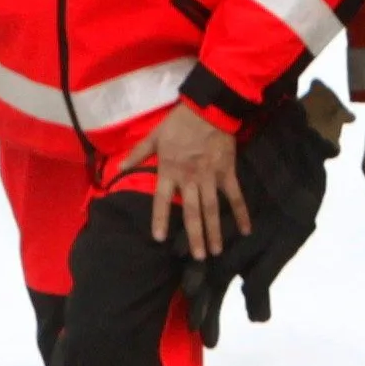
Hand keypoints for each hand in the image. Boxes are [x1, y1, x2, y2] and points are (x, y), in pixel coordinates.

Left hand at [132, 104, 250, 256]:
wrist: (208, 108)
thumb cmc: (179, 122)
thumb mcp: (155, 136)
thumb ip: (138, 153)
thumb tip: (119, 167)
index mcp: (170, 170)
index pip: (163, 199)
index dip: (160, 218)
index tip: (159, 238)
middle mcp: (190, 178)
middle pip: (192, 211)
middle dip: (195, 236)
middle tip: (199, 257)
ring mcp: (210, 177)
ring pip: (212, 208)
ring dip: (215, 231)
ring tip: (216, 251)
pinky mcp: (227, 172)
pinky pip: (235, 195)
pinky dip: (241, 212)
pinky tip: (246, 230)